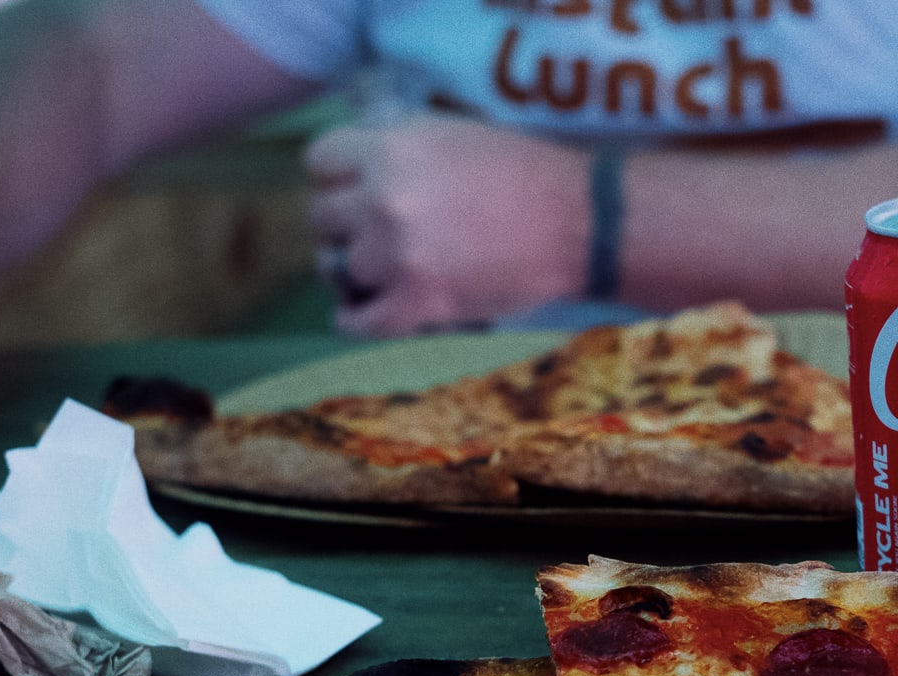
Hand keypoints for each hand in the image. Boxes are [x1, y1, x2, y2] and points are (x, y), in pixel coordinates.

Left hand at [305, 115, 589, 335]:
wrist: (578, 223)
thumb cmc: (522, 172)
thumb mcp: (450, 132)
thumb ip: (396, 143)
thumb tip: (354, 160)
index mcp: (390, 150)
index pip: (319, 162)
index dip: (335, 177)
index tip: (352, 189)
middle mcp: (383, 201)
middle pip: (322, 218)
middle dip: (345, 225)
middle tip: (373, 233)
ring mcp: (396, 257)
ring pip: (336, 269)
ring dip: (355, 271)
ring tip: (380, 270)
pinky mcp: (418, 305)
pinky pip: (357, 322)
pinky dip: (357, 318)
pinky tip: (369, 309)